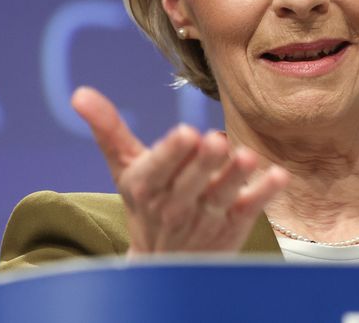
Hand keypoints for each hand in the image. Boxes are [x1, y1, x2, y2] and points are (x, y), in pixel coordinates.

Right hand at [71, 86, 288, 254]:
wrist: (163, 264)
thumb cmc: (145, 203)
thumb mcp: (124, 167)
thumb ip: (108, 129)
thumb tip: (80, 93)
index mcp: (146, 186)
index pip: (158, 169)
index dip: (172, 152)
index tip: (186, 133)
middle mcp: (174, 205)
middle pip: (190, 182)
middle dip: (203, 162)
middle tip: (215, 139)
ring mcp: (205, 217)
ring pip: (221, 196)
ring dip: (235, 177)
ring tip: (247, 157)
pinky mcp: (232, 226)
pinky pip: (249, 210)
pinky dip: (264, 194)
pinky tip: (279, 176)